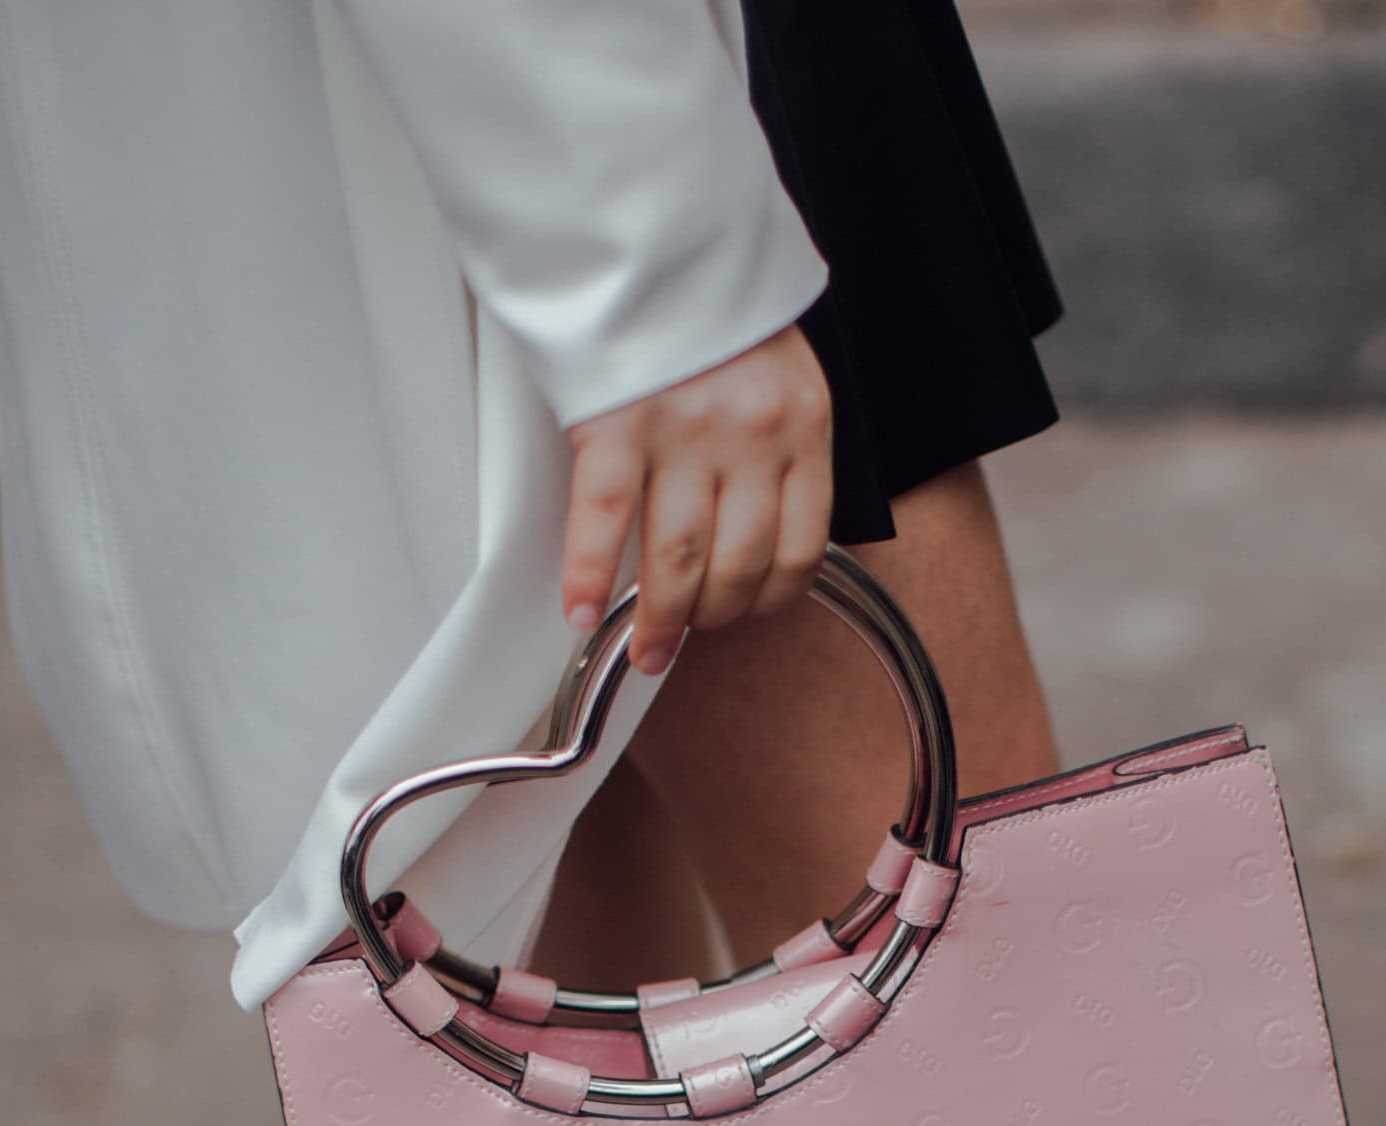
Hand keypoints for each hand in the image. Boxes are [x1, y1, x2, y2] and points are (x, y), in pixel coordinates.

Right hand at [561, 322, 833, 675]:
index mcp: (801, 424)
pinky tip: (583, 609)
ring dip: (659, 619)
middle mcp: (750, 434)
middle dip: (710, 618)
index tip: (745, 613)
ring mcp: (683, 430)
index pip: (802, 548)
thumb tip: (747, 527)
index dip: (770, 599)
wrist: (652, 219)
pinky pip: (603, 518)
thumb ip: (776, 441)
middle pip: (738, 565)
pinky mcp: (617, 419)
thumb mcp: (776, 367)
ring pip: (676, 558)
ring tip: (643, 647)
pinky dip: (589, 574)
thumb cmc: (708, 296)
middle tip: (683, 638)